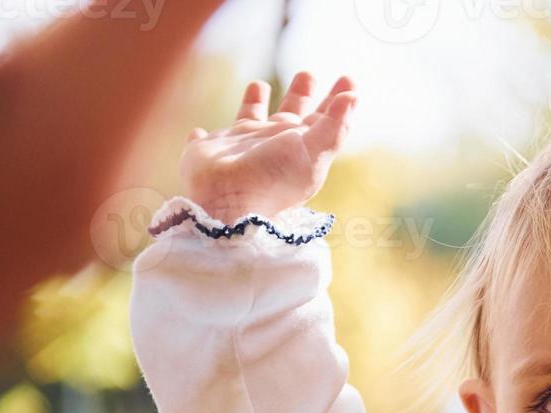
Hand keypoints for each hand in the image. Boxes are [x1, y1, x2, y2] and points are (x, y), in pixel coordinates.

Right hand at [179, 71, 356, 224]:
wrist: (229, 202)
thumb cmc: (274, 179)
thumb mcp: (314, 152)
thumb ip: (335, 125)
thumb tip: (353, 97)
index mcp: (300, 145)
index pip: (324, 119)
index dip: (337, 100)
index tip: (348, 80)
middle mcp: (272, 144)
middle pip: (291, 114)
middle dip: (300, 94)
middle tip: (307, 74)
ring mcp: (240, 147)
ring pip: (249, 119)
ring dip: (254, 103)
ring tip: (259, 84)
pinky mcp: (208, 150)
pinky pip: (204, 141)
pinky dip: (201, 135)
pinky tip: (197, 131)